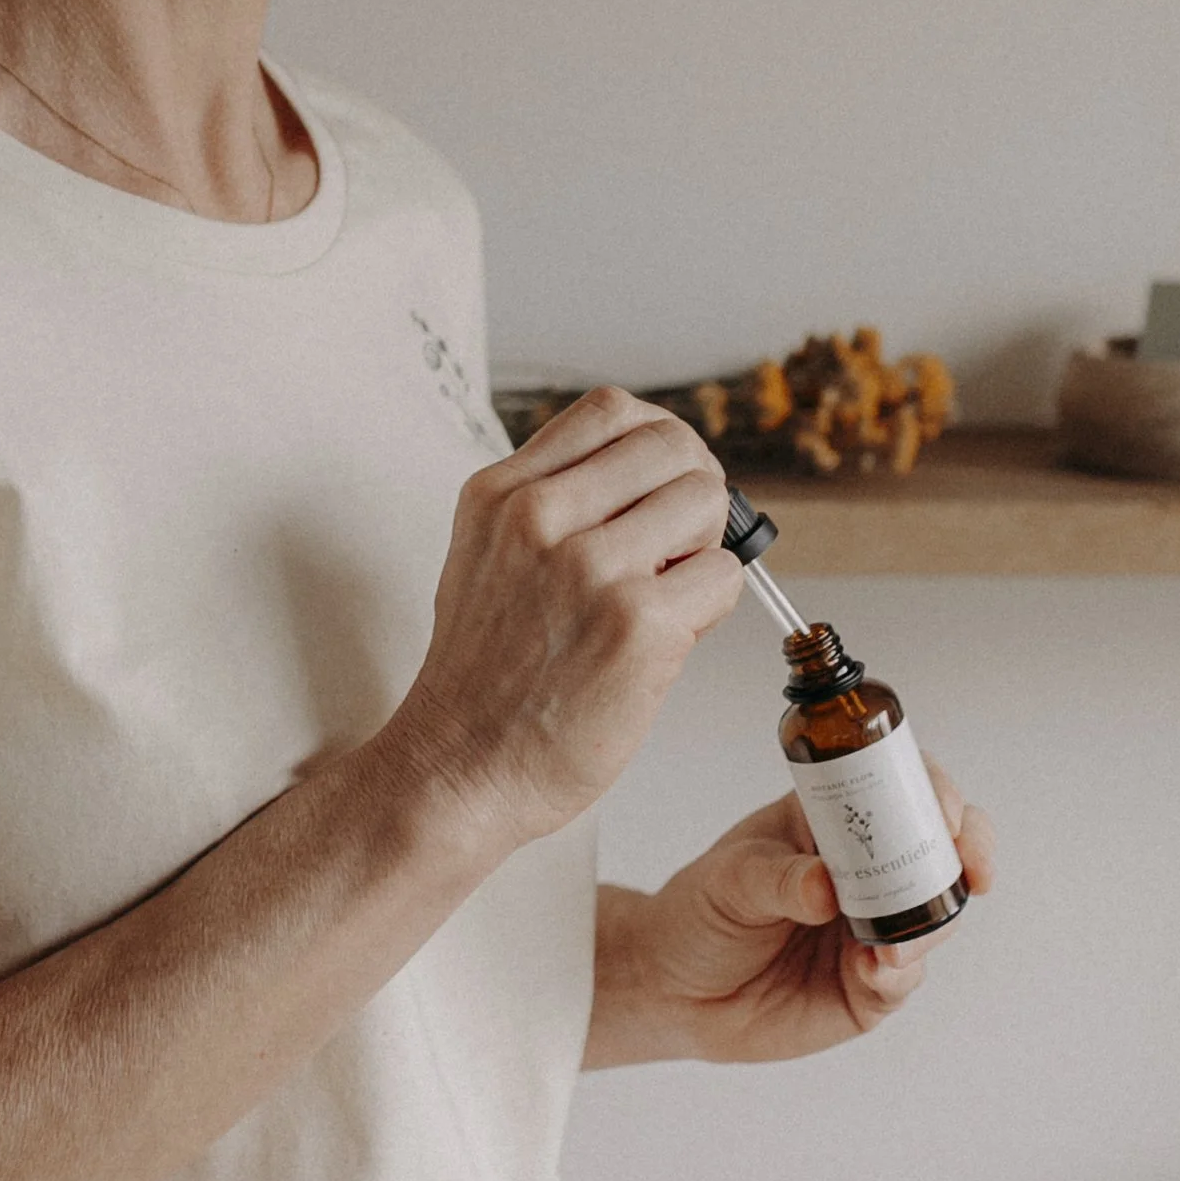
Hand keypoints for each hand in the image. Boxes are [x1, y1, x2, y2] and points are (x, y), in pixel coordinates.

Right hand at [381, 389, 741, 851]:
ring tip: (667, 594)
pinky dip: (711, 607)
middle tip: (681, 542)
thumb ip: (552, 506)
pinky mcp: (637, 624)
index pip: (611, 410)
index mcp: (500, 493)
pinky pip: (723, 576)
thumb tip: (652, 481)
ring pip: (706, 501)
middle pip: (670, 444)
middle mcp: (540, 517)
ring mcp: (590, 568)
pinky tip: (669, 637)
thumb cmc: (481, 679)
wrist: (456, 770)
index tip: (661, 484)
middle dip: (693, 490)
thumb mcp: (485, 557)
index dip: (657, 442)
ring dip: (704, 549)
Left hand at [599, 759, 995, 1066]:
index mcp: (834, 824)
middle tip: (969, 866)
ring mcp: (874, 929)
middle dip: (970, 851)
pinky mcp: (869, 987)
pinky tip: (873, 970)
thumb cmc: (700, 915)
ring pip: (936, 916)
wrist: (675, 990)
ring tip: (892, 941)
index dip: (934, 792)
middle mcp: (867, 873)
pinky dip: (899, 973)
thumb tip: (826, 886)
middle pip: (943, 849)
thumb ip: (776, 880)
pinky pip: (904, 978)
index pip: (901, 790)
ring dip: (931, 921)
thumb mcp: (727, 881)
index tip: (947, 811)